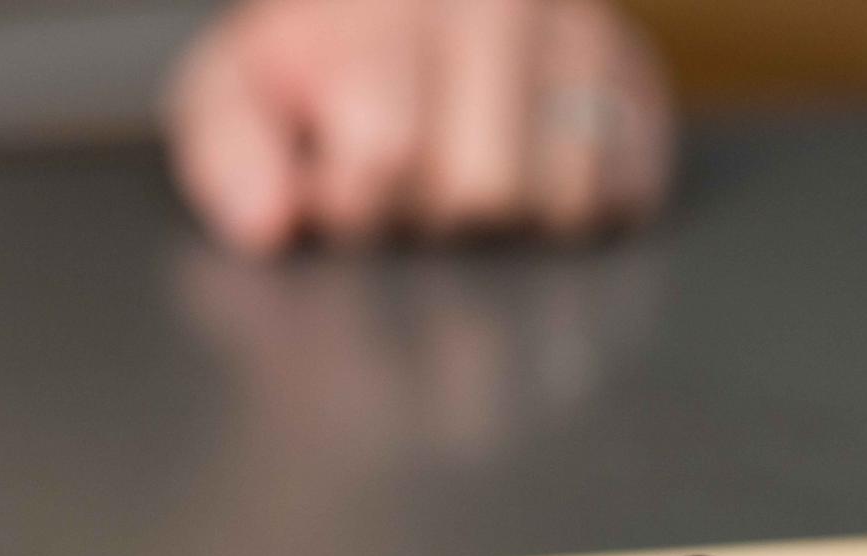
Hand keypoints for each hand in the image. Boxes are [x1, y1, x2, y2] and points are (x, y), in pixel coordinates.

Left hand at [164, 0, 674, 253]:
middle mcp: (498, 1)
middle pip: (484, 188)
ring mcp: (583, 31)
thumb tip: (268, 223)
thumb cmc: (317, 68)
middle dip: (433, 209)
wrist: (402, 9)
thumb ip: (227, 153)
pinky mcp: (639, 78)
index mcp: (384, 5)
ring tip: (468, 169)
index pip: (385, 144)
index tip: (336, 175)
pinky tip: (530, 170)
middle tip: (411, 174)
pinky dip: (577, 206)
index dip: (353, 194)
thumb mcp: (238, 92)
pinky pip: (629, 190)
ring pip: (564, 197)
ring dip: (508, 217)